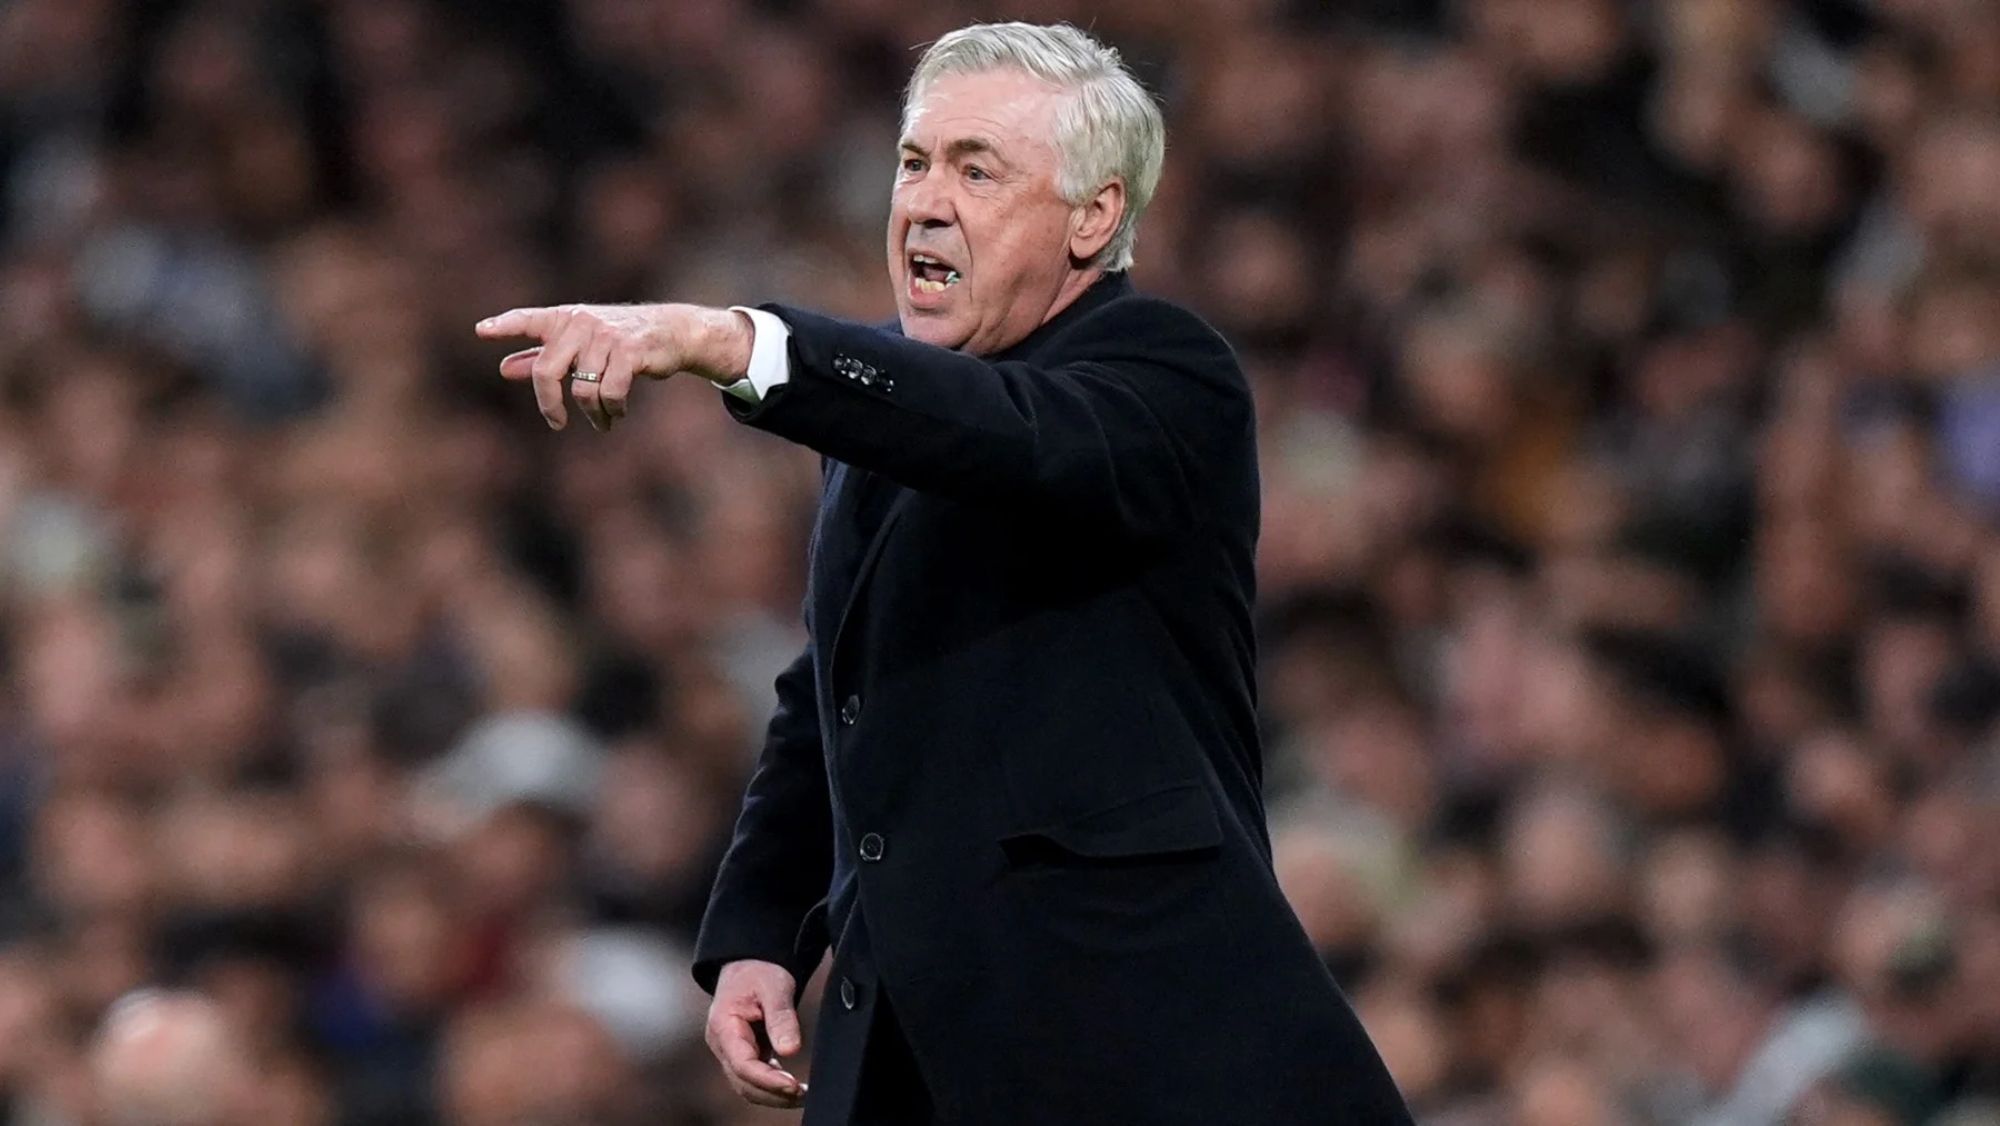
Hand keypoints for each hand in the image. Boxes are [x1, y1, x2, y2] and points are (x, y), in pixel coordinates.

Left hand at [475, 302, 751, 431]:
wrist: (671, 331)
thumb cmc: (618, 340)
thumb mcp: (579, 346)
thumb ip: (541, 356)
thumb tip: (504, 369)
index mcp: (564, 319)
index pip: (529, 320)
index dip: (505, 326)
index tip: (481, 331)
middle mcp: (580, 322)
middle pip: (547, 370)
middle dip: (549, 405)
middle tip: (555, 424)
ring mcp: (605, 336)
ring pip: (583, 390)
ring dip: (593, 414)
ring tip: (602, 422)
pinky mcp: (630, 351)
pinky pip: (610, 392)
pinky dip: (613, 409)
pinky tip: (617, 413)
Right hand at [704, 959, 806, 1108]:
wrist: (749, 965)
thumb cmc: (760, 972)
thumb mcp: (775, 987)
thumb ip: (781, 1017)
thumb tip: (790, 1050)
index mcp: (724, 1026)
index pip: (742, 1064)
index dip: (767, 1079)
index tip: (793, 1085)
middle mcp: (722, 1044)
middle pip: (743, 1082)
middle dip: (772, 1093)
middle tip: (803, 1093)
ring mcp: (729, 1052)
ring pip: (746, 1086)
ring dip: (772, 1095)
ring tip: (802, 1094)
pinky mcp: (742, 1055)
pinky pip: (753, 1079)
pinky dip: (771, 1087)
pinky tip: (793, 1088)